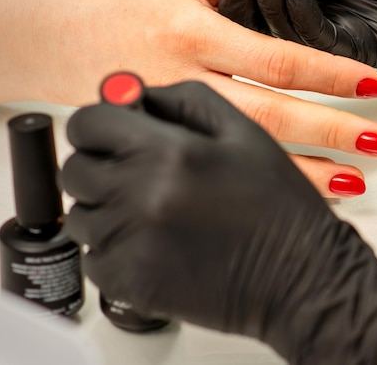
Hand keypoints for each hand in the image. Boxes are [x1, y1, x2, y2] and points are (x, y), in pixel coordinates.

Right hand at [0, 0, 376, 196]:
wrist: (76, 39)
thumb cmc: (132, 3)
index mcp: (193, 34)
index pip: (275, 60)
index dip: (328, 74)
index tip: (367, 83)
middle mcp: (184, 81)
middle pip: (267, 116)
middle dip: (328, 131)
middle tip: (373, 141)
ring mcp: (172, 119)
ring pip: (244, 151)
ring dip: (302, 170)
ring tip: (350, 180)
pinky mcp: (164, 139)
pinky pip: (219, 164)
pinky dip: (259, 178)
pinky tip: (291, 187)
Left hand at [62, 81, 376, 364]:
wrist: (300, 276)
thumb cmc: (278, 204)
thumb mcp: (241, 129)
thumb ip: (180, 98)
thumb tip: (132, 93)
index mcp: (167, 151)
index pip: (90, 124)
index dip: (99, 124)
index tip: (112, 132)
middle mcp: (141, 196)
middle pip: (76, 169)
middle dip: (99, 164)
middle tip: (133, 170)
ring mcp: (133, 243)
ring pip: (81, 215)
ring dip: (105, 207)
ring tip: (149, 208)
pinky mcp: (132, 284)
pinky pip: (92, 257)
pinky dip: (113, 247)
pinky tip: (151, 240)